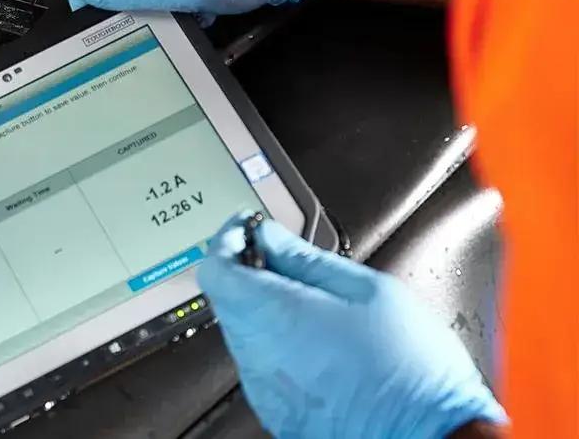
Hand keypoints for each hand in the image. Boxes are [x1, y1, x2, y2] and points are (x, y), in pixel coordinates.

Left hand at [196, 214, 504, 438]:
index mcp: (273, 315)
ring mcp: (264, 386)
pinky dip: (278, 345)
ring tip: (314, 303)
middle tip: (287, 259)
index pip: (215, 268)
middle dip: (250, 273)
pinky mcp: (277, 409)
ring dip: (265, 309)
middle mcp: (258, 354)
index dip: (229, 240)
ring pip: (244, 332)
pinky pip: (262, 364)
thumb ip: (308, 258)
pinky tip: (318, 341)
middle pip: (226, 299)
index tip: (249, 229)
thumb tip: (273, 238)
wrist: (432, 436)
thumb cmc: (411, 371)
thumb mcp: (369, 291)